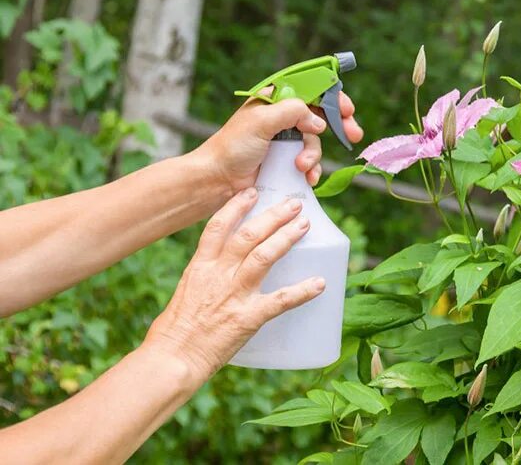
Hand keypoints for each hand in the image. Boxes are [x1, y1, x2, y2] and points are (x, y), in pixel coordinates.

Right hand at [144, 188, 324, 380]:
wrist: (171, 360)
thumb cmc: (174, 333)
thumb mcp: (187, 293)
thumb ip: (206, 278)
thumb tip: (223, 272)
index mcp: (200, 267)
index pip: (218, 226)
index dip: (237, 206)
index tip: (252, 191)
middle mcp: (217, 275)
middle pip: (248, 235)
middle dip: (273, 216)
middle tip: (294, 204)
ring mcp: (233, 295)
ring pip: (263, 257)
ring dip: (286, 238)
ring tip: (304, 225)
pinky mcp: (247, 318)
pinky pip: (280, 301)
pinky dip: (302, 291)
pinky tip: (320, 283)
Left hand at [195, 90, 362, 192]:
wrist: (218, 180)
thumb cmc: (232, 147)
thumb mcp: (261, 121)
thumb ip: (292, 113)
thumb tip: (318, 123)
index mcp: (275, 99)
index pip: (311, 89)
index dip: (332, 97)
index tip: (347, 110)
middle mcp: (283, 117)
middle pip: (320, 114)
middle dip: (339, 125)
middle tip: (354, 134)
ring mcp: (286, 140)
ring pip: (316, 141)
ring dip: (314, 154)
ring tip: (302, 167)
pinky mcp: (286, 161)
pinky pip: (310, 162)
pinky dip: (312, 170)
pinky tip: (307, 177)